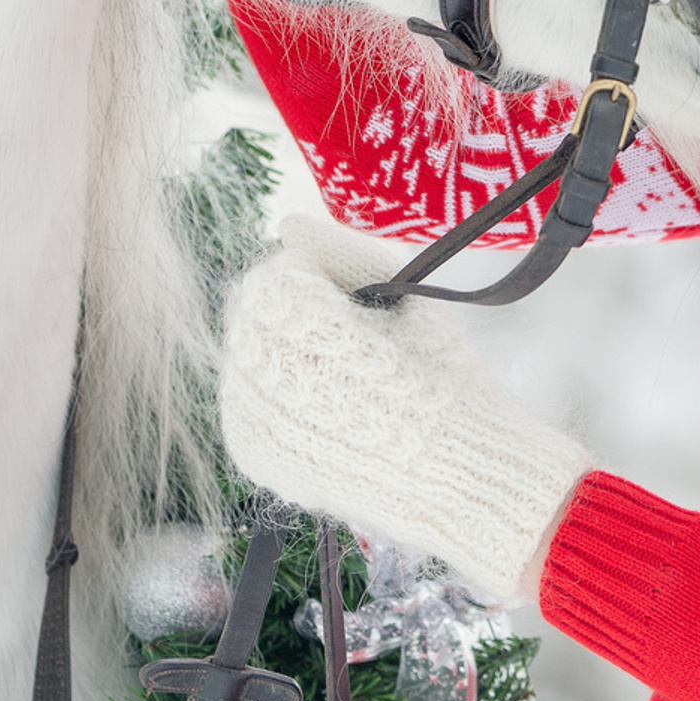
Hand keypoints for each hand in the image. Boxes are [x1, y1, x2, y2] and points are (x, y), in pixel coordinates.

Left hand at [217, 216, 591, 605]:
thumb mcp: (402, 301)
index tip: (364, 299)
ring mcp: (246, 413)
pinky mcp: (249, 448)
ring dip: (286, 349)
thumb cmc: (441, 379)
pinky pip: (246, 398)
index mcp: (296, 317)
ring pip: (247, 351)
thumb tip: (291, 223)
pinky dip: (277, 393)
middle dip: (299, 310)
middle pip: (257, 307)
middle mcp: (256, 364)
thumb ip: (342, 252)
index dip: (326, 274)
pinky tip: (325, 405)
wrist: (454, 477)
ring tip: (344, 374)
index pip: (283, 268)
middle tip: (356, 336)